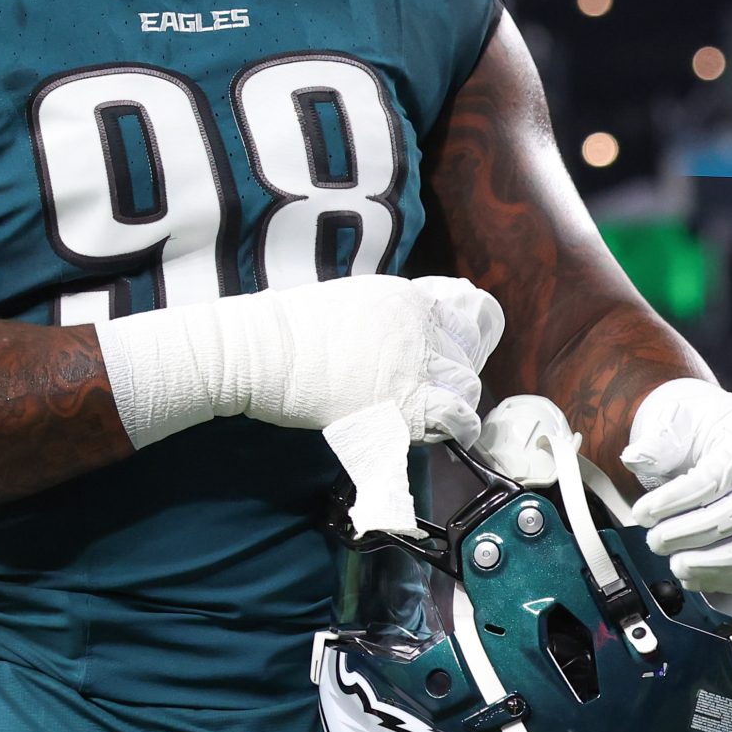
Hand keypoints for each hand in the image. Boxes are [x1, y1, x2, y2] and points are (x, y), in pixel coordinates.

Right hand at [93, 274, 503, 536]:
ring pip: (468, 386)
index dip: (464, 339)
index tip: (453, 354)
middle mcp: (421, 329)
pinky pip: (456, 419)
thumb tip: (406, 330)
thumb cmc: (293, 327)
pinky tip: (450, 432)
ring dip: (458, 400)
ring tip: (443, 413)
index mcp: (409, 299)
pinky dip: (460, 428)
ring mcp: (416, 368)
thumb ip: (390, 313)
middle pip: (468, 354)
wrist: (264, 351)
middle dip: (458, 372)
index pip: (466, 314)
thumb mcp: (354, 299)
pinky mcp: (405, 407)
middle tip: (439, 388)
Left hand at [619, 377, 731, 594]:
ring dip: (717, 564)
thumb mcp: (670, 421)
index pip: (723, 473)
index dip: (681, 499)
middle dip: (696, 533)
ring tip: (676, 566)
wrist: (711, 437)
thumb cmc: (692, 430)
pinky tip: (697, 577)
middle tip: (656, 541)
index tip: (644, 513)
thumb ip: (655, 443)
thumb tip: (634, 458)